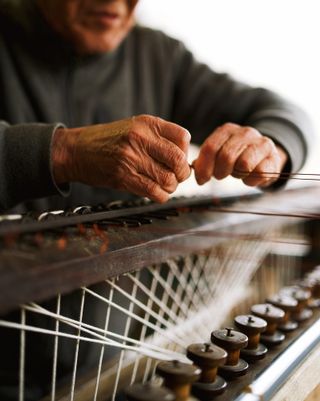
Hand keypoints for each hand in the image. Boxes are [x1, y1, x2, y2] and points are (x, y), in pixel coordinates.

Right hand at [52, 115, 190, 201]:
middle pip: (178, 160)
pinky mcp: (123, 177)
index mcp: (147, 123)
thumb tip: (184, 159)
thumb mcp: (134, 127)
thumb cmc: (107, 141)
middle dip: (182, 174)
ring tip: (164, 186)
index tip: (179, 160)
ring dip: (170, 187)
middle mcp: (141, 138)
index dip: (186, 152)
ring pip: (168, 179)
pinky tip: (155, 193)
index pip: (183, 138)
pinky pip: (154, 191)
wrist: (77, 150)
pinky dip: (160, 196)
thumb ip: (158, 138)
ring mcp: (131, 158)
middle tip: (176, 177)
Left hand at [193, 122, 287, 186]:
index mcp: (227, 130)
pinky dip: (251, 180)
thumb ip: (205, 159)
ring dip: (237, 174)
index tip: (201, 180)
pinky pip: (259, 173)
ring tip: (237, 172)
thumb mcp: (219, 152)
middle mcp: (245, 133)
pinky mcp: (273, 158)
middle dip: (219, 172)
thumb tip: (193, 167)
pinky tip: (249, 178)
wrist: (265, 155)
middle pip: (226, 156)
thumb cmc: (237, 156)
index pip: (211, 147)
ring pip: (244, 164)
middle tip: (220, 176)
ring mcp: (261, 144)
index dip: (204, 167)